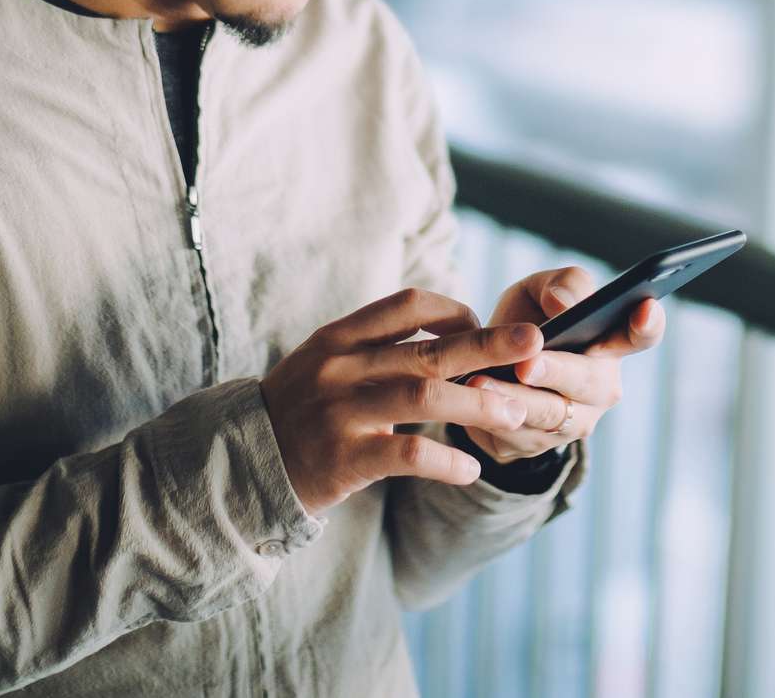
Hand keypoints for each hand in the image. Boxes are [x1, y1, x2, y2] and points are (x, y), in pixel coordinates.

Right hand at [261, 287, 543, 515]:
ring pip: (425, 397)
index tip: (482, 328)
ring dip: (478, 403)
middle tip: (535, 345)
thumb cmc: (299, 411)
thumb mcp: (326, 362)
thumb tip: (450, 332)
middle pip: (429, 350)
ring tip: (517, 414)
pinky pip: (407, 455)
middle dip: (489, 346)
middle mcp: (341, 368)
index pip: (408, 304)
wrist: (240, 463)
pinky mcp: (343, 459)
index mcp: (340, 337)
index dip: (454, 311)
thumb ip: (377, 346)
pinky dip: (445, 461)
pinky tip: (470, 469)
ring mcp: (340, 413)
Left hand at [456, 266, 666, 465]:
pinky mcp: (534, 446)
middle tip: (527, 364)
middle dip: (556, 372)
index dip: (647, 323)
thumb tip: (564, 304)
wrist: (487, 368)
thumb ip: (559, 284)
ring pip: (548, 415)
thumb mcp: (538, 292)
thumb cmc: (526, 322)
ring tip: (481, 383)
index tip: (644, 307)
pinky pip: (515, 438)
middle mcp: (601, 387)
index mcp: (611, 343)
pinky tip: (468, 405)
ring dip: (514, 400)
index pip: (642, 333)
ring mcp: (572, 422)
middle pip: (588, 382)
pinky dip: (490, 421)